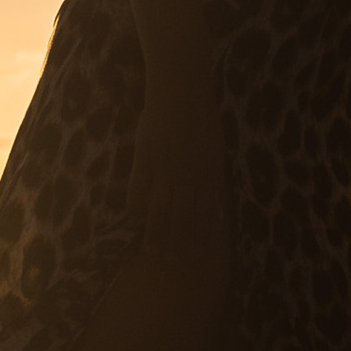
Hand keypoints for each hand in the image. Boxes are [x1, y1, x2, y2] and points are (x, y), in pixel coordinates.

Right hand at [128, 83, 227, 259]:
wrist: (181, 90)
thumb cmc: (200, 117)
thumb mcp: (215, 150)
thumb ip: (214, 179)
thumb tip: (217, 209)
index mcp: (209, 173)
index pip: (206, 212)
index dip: (202, 233)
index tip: (199, 251)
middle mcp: (189, 176)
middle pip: (183, 217)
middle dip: (179, 241)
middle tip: (173, 260)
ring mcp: (166, 169)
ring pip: (160, 210)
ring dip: (156, 233)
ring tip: (152, 250)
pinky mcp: (145, 159)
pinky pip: (138, 190)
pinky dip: (135, 207)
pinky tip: (134, 217)